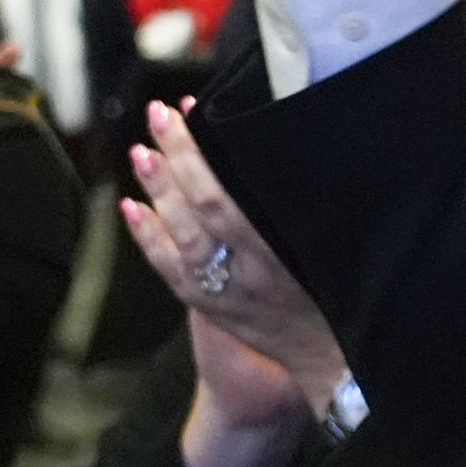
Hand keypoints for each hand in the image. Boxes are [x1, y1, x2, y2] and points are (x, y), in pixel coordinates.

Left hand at [120, 98, 346, 415]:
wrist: (325, 355)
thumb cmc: (334, 288)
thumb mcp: (326, 246)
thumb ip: (293, 207)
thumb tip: (264, 146)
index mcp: (279, 254)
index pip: (225, 200)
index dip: (200, 156)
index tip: (192, 112)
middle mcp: (247, 273)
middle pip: (199, 209)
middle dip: (176, 158)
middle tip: (158, 116)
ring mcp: (224, 292)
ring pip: (179, 237)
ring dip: (157, 191)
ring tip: (140, 151)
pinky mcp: (208, 306)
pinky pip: (169, 269)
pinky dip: (147, 237)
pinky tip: (131, 207)